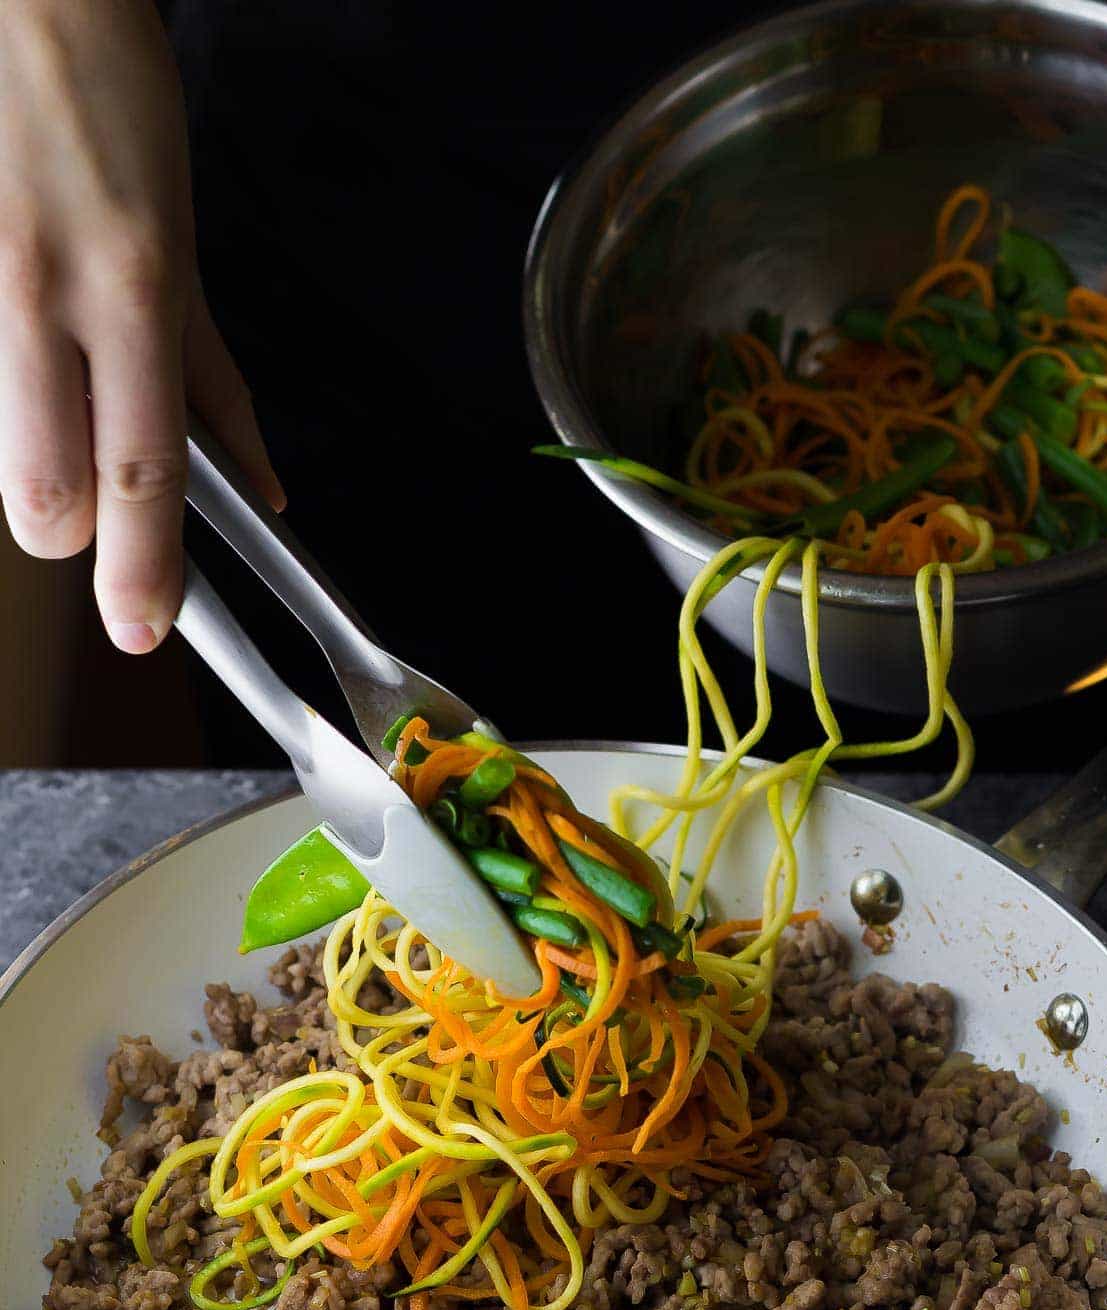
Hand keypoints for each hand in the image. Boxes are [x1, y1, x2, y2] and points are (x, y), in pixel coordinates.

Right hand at [0, 0, 282, 651]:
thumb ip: (209, 373)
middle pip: (43, 495)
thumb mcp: (183, 241)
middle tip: (90, 506)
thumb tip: (257, 479)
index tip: (146, 626)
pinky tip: (19, 330)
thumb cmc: (105, 98)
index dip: (145, 570)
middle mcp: (41, 294)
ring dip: (32, 450)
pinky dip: (0, 387)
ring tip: (53, 381)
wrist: (19, 0)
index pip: (146, 471)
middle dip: (70, 529)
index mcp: (130, 287)